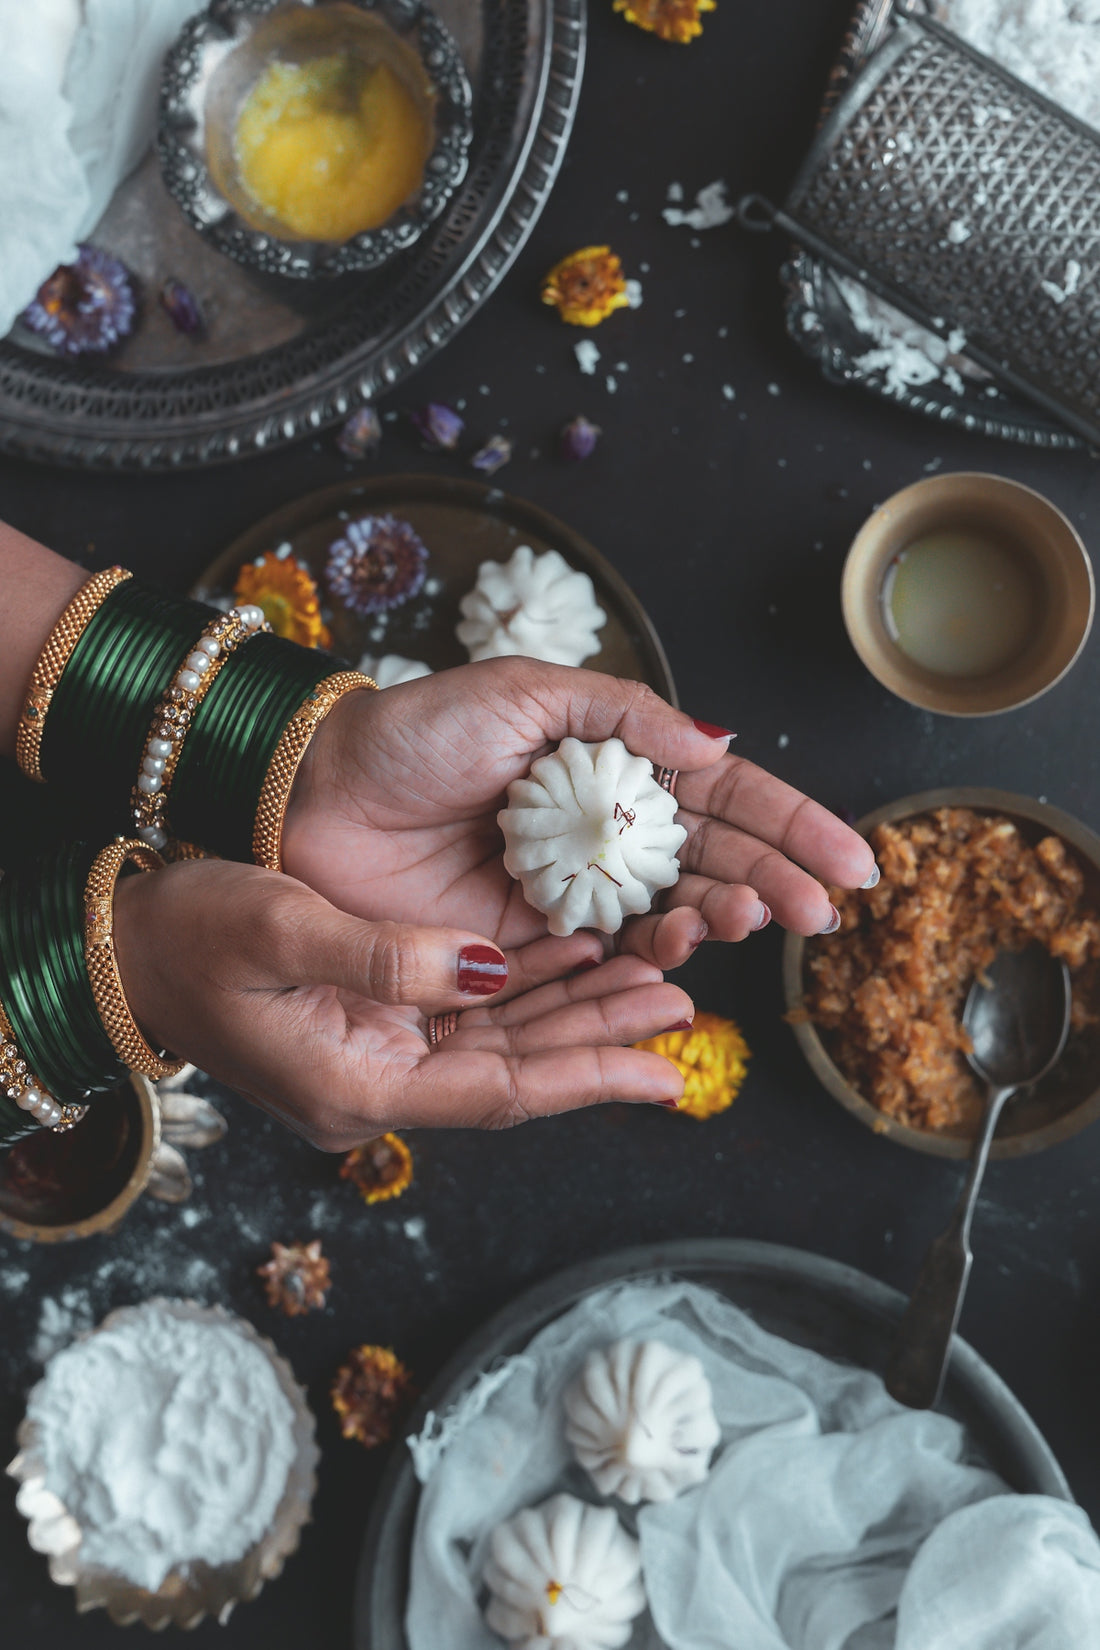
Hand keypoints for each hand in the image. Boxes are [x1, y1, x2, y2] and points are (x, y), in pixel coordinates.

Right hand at [113, 858, 692, 1146]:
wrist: (125, 950)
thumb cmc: (187, 938)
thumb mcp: (280, 930)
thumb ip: (386, 956)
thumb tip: (489, 964)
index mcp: (358, 1083)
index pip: (502, 1092)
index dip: (590, 1078)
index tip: (667, 1071)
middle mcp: (380, 1083)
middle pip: (517, 1071)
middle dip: (601, 1039)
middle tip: (681, 1003)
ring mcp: (380, 1057)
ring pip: (504, 1043)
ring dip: (576, 1011)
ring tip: (654, 978)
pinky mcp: (377, 1026)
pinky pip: (473, 1016)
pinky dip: (529, 987)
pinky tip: (580, 952)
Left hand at [282, 658, 874, 970]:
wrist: (312, 795)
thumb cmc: (413, 731)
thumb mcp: (525, 693)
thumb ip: (627, 716)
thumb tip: (724, 743)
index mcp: (611, 763)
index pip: (721, 797)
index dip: (790, 825)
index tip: (852, 859)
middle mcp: (603, 830)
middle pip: (711, 861)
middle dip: (774, 882)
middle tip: (822, 909)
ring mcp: (572, 889)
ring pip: (669, 913)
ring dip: (721, 918)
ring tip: (752, 916)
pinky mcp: (529, 942)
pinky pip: (606, 956)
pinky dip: (650, 958)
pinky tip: (682, 948)